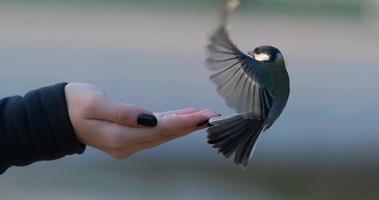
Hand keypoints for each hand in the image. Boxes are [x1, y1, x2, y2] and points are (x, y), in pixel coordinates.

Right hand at [65, 83, 217, 158]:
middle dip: (190, 125)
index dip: (183, 122)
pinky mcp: (129, 138)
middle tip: (212, 115)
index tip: (203, 116)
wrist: (59, 116)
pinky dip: (171, 124)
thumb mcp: (96, 103)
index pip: (160, 130)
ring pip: (163, 135)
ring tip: (203, 116)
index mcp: (121, 137)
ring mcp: (129, 144)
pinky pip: (155, 132)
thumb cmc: (75, 104)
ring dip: (183, 125)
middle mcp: (128, 145)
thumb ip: (123, 112)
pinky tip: (183, 117)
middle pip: (165, 135)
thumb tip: (150, 119)